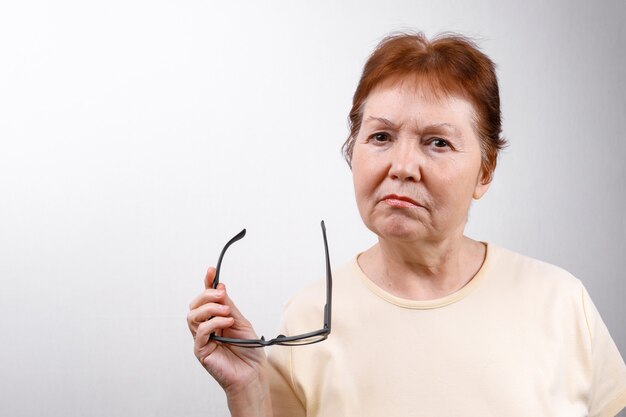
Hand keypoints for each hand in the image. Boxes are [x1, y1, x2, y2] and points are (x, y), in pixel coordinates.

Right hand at [187, 267, 268, 397]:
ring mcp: (201, 340)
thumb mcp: (241, 322)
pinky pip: (200, 332)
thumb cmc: (249, 352)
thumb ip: (229, 306)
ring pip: (192, 316)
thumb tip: (220, 287)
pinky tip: (226, 323)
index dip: (206, 283)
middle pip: (194, 305)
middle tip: (221, 295)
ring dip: (209, 309)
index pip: (206, 299)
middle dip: (206, 295)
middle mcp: (205, 329)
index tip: (211, 270)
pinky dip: (213, 323)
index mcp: (215, 320)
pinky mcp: (201, 351)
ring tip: (226, 311)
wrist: (253, 374)